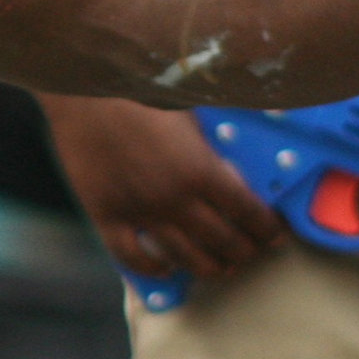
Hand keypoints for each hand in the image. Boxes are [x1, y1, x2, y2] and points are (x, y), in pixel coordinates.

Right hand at [39, 93, 285, 279]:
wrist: (84, 89)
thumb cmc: (142, 89)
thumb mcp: (191, 111)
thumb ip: (213, 145)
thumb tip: (237, 165)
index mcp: (201, 169)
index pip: (246, 211)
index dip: (265, 227)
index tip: (274, 235)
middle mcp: (174, 199)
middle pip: (220, 240)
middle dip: (242, 251)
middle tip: (249, 253)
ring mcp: (139, 211)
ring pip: (183, 256)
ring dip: (208, 267)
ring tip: (220, 269)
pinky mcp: (106, 215)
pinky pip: (132, 256)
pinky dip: (152, 267)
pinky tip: (165, 267)